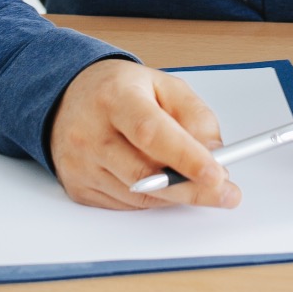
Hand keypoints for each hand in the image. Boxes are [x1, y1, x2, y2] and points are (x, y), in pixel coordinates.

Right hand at [48, 59, 239, 209]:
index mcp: (114, 97)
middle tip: (224, 193)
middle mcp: (90, 131)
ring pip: (139, 196)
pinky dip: (150, 198)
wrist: (68, 97)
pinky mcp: (77, 186)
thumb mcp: (165, 86)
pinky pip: (125, 205)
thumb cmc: (119, 91)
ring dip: (173, 195)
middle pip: (146, 174)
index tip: (218, 175)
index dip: (186, 158)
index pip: (151, 133)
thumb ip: (196, 116)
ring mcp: (79, 162)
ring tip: (189, 178)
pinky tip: (155, 178)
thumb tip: (214, 155)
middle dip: (192, 189)